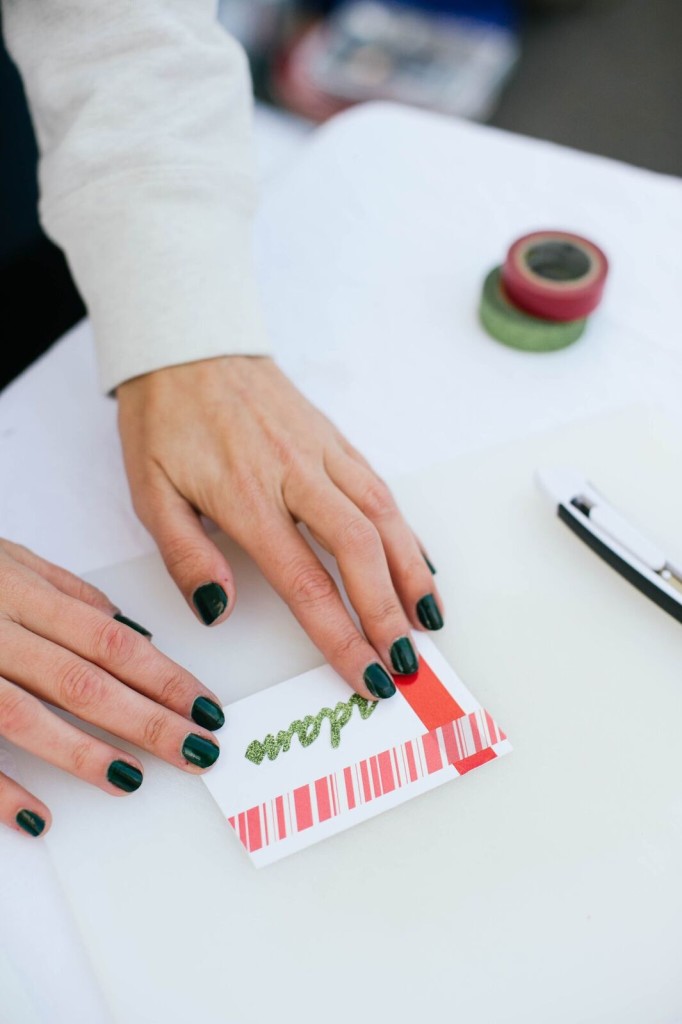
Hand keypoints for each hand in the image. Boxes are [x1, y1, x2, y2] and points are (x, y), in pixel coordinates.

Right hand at [0, 540, 224, 837]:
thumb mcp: (9, 557)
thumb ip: (69, 593)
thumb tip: (134, 630)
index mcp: (19, 591)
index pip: (108, 640)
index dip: (163, 676)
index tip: (207, 706)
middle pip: (81, 680)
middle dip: (147, 720)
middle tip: (197, 750)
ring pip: (25, 716)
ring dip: (85, 754)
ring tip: (134, 779)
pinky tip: (38, 816)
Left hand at [117, 356, 443, 701]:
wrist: (187, 344)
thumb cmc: (164, 422)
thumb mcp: (149, 493)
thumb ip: (186, 556)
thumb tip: (219, 610)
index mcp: (246, 496)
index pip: (305, 580)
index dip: (340, 635)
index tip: (364, 675)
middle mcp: (294, 473)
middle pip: (359, 551)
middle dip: (388, 613)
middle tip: (405, 663)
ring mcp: (322, 452)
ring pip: (383, 516)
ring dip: (411, 573)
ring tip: (428, 622)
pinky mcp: (334, 437)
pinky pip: (379, 488)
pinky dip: (405, 530)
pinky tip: (419, 563)